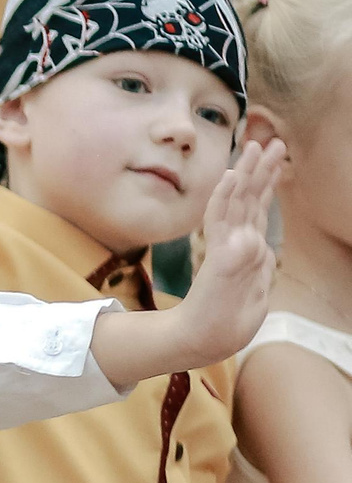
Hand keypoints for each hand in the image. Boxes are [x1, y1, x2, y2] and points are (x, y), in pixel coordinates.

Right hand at [171, 139, 283, 367]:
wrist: (207, 340)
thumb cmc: (227, 323)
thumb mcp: (257, 291)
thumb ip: (261, 267)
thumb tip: (266, 251)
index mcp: (248, 249)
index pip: (257, 209)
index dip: (266, 183)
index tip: (275, 161)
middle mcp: (239, 242)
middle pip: (251, 198)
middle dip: (262, 169)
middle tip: (273, 142)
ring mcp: (229, 247)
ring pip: (239, 202)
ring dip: (248, 173)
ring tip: (257, 147)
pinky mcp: (220, 256)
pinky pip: (221, 221)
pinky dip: (225, 198)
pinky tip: (230, 178)